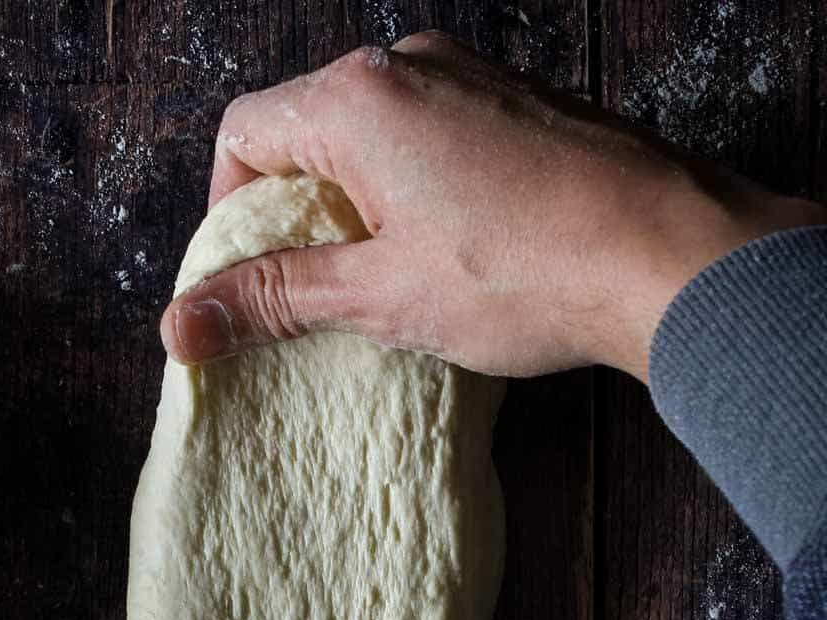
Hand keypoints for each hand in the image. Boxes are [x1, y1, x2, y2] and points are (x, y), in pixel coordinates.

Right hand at [162, 35, 825, 380]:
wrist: (667, 253)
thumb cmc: (523, 271)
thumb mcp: (379, 295)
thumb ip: (275, 297)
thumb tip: (183, 323)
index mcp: (359, 99)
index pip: (246, 134)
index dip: (229, 213)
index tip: (248, 279)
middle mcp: (411, 64)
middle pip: (308, 130)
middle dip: (295, 215)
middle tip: (315, 296)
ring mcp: (471, 77)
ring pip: (374, 137)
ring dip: (358, 209)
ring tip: (388, 286)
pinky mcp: (518, 105)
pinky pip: (434, 139)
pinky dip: (415, 194)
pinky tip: (449, 258)